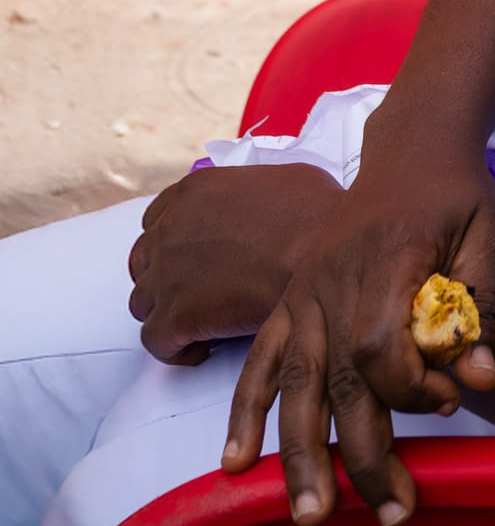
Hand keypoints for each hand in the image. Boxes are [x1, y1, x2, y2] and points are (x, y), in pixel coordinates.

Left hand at [128, 164, 344, 365]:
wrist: (320, 253)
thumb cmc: (317, 215)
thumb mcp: (286, 177)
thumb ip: (252, 188)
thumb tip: (264, 202)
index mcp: (194, 192)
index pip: (156, 218)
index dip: (173, 240)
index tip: (191, 257)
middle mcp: (171, 229)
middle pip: (143, 261)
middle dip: (164, 277)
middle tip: (195, 291)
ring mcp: (167, 274)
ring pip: (142, 302)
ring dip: (166, 312)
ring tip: (200, 322)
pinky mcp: (176, 316)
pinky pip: (155, 340)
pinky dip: (175, 348)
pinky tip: (202, 349)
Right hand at [222, 147, 494, 525]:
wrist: (413, 144)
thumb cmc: (458, 192)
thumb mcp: (489, 235)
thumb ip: (483, 307)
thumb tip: (480, 381)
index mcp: (385, 259)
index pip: (381, 348)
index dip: (411, 390)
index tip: (446, 399)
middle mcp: (333, 280)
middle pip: (338, 380)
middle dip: (362, 456)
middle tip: (392, 516)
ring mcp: (305, 290)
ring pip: (294, 381)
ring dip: (299, 453)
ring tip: (308, 515)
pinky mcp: (292, 297)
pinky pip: (260, 357)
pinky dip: (246, 409)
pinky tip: (237, 461)